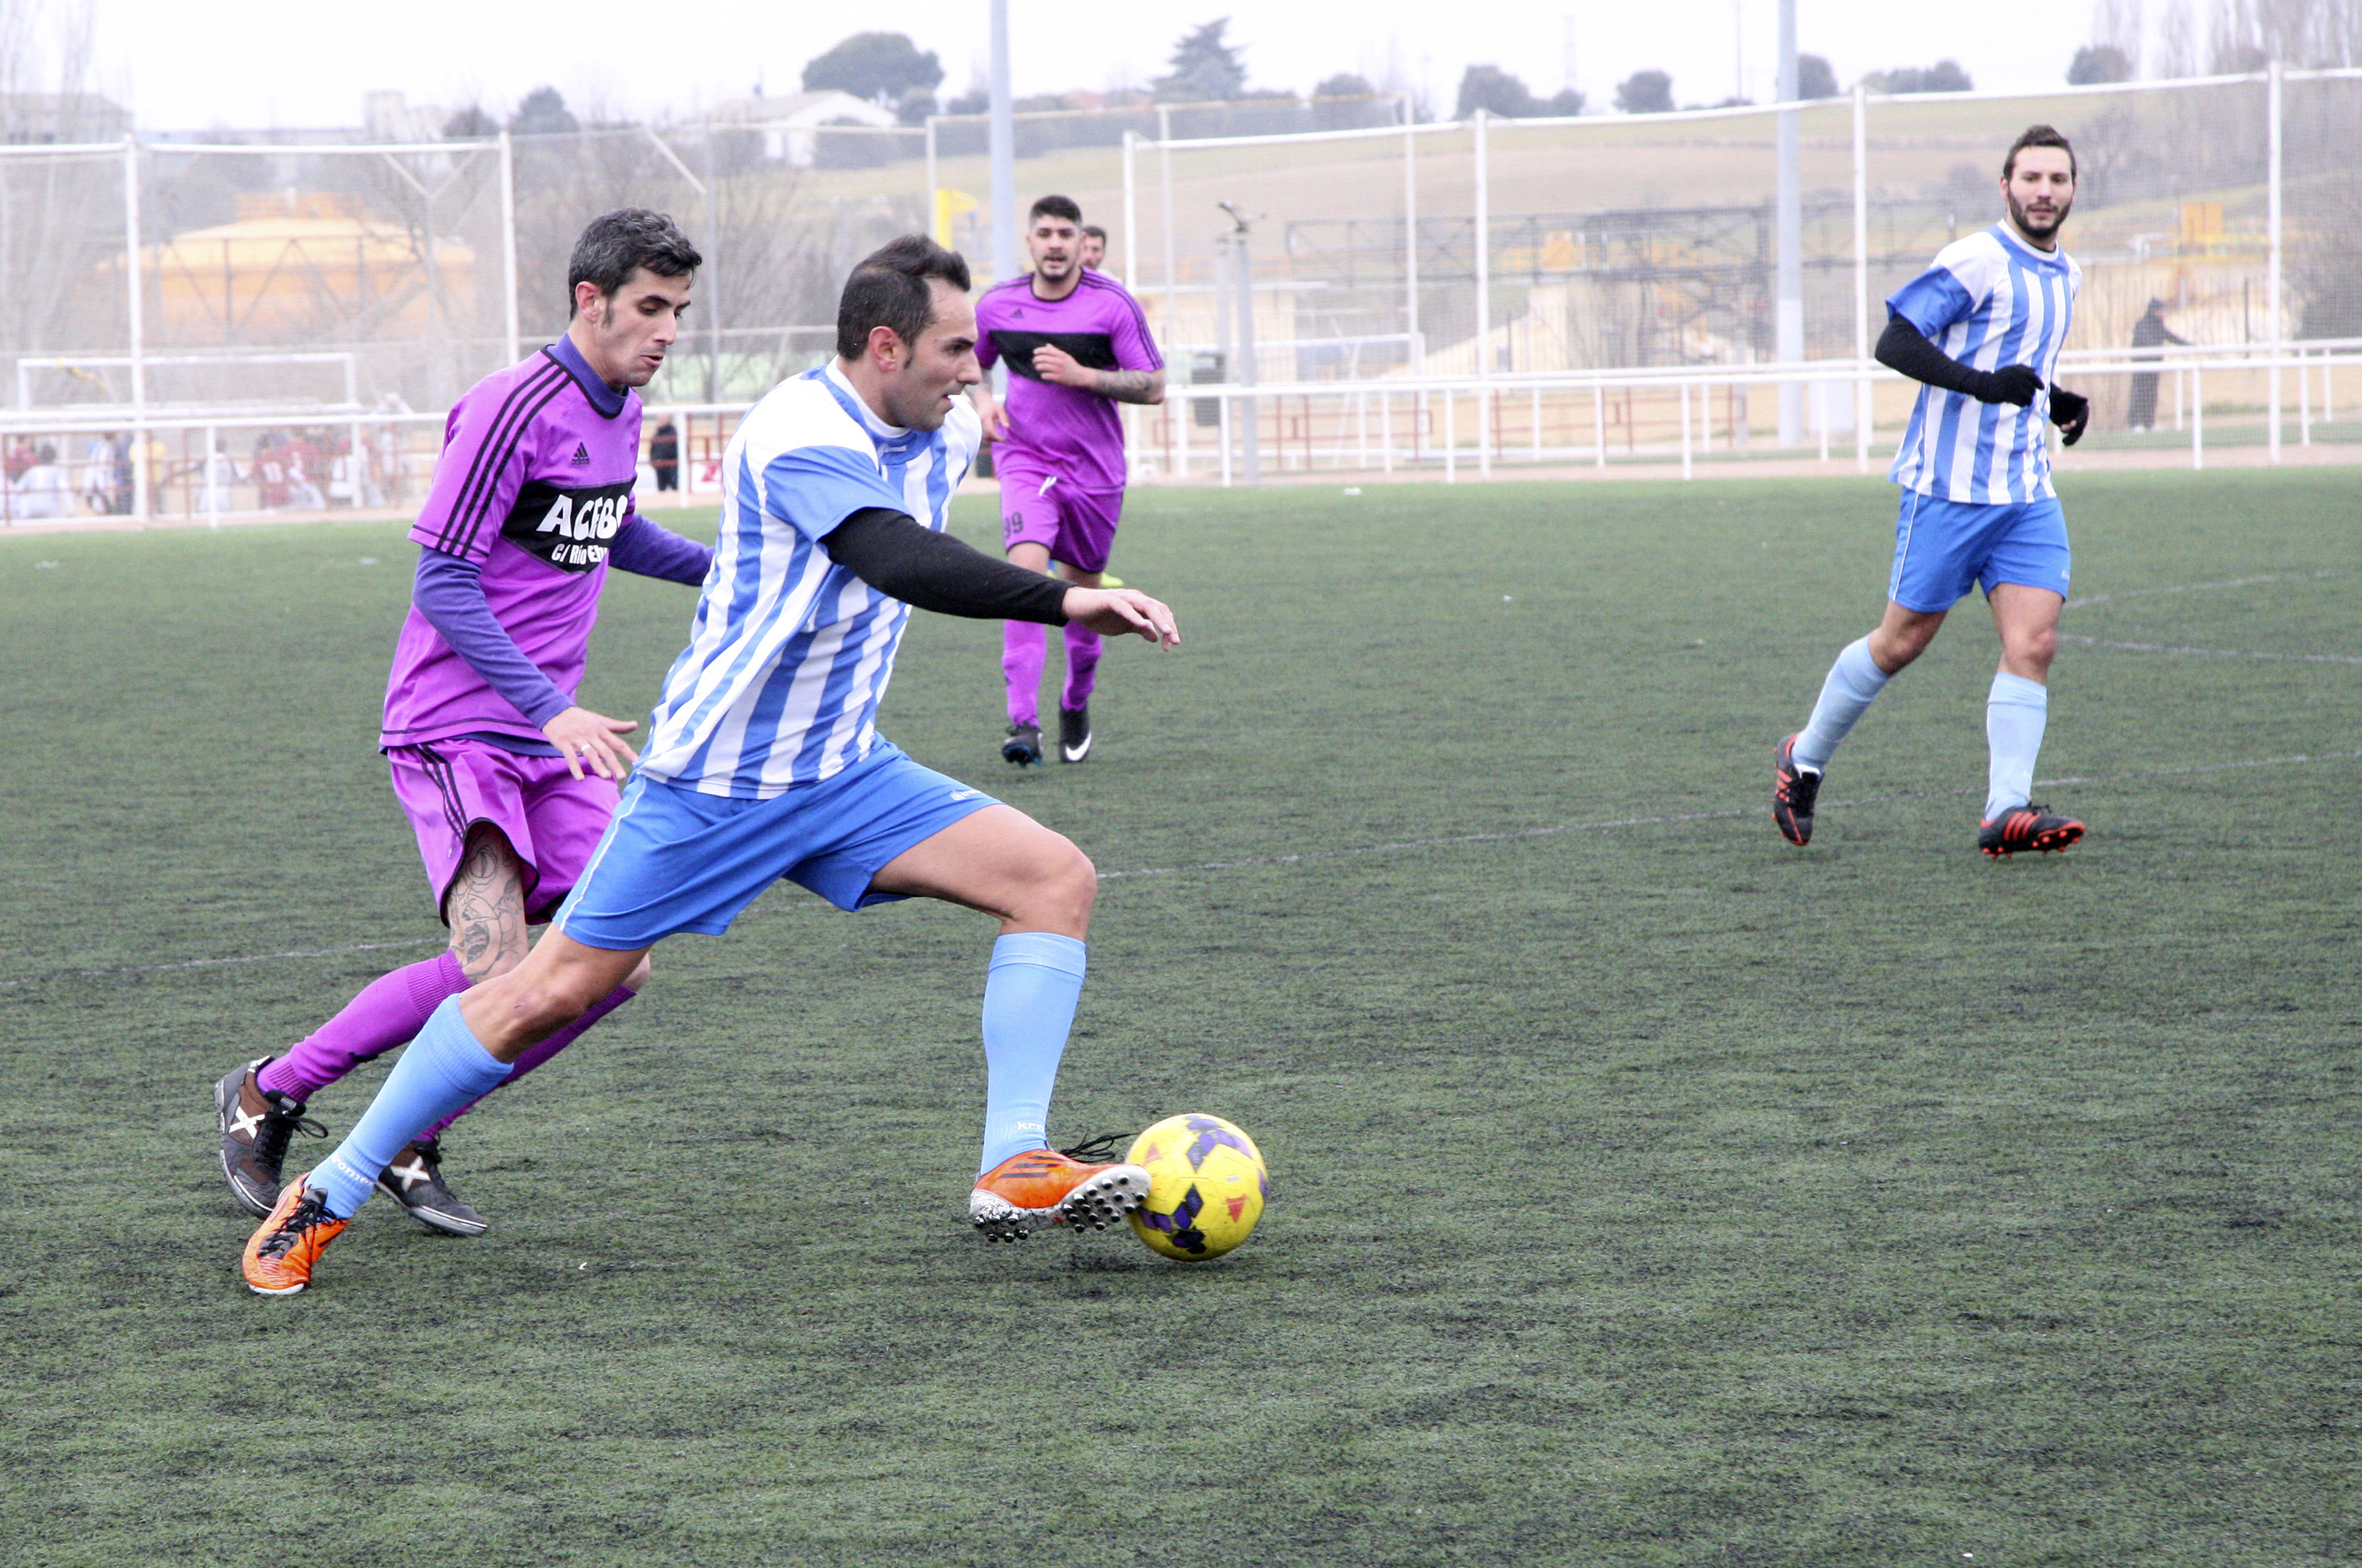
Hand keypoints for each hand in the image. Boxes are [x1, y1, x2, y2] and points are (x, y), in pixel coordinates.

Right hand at [541, 705, 639, 781]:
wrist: (554, 709)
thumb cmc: (579, 717)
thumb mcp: (599, 719)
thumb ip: (617, 725)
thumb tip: (635, 725)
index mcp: (601, 729)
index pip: (617, 742)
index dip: (628, 752)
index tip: (638, 762)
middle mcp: (591, 734)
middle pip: (605, 750)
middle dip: (614, 763)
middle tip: (623, 776)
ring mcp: (577, 739)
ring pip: (590, 753)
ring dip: (598, 766)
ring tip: (606, 777)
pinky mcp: (563, 743)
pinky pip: (570, 756)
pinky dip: (575, 767)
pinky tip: (580, 779)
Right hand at [970, 386, 1008, 442]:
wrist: (982, 403)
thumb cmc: (992, 406)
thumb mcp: (1000, 409)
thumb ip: (1003, 418)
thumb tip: (1007, 427)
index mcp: (985, 418)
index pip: (990, 430)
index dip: (997, 437)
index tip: (1005, 439)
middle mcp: (979, 423)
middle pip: (987, 436)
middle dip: (995, 439)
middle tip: (1003, 438)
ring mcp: (977, 426)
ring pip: (984, 438)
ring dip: (992, 440)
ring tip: (999, 438)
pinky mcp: (977, 429)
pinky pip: (982, 437)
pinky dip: (988, 439)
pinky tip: (994, 437)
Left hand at [1029, 343, 1093, 388]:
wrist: (1080, 376)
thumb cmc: (1072, 365)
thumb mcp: (1065, 356)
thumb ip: (1056, 351)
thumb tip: (1047, 345)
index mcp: (1061, 355)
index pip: (1047, 350)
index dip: (1039, 350)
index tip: (1035, 352)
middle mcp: (1059, 361)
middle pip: (1043, 358)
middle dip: (1036, 359)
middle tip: (1034, 361)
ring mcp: (1058, 370)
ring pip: (1042, 367)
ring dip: (1038, 367)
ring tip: (1038, 368)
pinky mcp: (1058, 378)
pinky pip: (1045, 375)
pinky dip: (1043, 375)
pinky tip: (1044, 375)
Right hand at [1061, 585, 1179, 648]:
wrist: (1076, 607)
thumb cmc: (1100, 616)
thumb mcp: (1123, 626)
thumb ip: (1140, 629)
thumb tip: (1156, 638)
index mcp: (1140, 604)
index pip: (1161, 614)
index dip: (1169, 628)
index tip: (1171, 646)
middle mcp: (1135, 598)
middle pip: (1159, 609)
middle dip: (1169, 625)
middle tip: (1175, 642)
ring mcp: (1123, 597)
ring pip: (1147, 606)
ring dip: (1158, 619)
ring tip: (1167, 632)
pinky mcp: (1110, 599)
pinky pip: (1125, 607)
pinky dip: (1135, 616)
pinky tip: (1142, 625)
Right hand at [1979, 364, 2042, 405]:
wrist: (1984, 384)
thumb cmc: (1997, 377)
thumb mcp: (2009, 369)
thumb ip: (2023, 368)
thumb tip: (2035, 370)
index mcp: (2018, 371)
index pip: (2034, 378)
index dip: (2039, 383)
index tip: (2042, 388)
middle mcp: (2017, 378)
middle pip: (2031, 388)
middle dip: (2031, 394)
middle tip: (2029, 397)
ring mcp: (2013, 387)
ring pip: (2027, 396)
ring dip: (2028, 400)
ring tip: (2026, 402)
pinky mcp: (2008, 396)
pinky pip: (2021, 402)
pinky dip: (2022, 404)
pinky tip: (2021, 405)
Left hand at [2048, 386, 2089, 445]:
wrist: (2052, 403)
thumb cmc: (2060, 397)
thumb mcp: (2067, 397)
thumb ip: (2076, 399)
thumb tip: (2086, 399)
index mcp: (2084, 409)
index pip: (2083, 416)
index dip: (2079, 420)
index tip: (2073, 423)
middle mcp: (2082, 418)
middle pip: (2080, 426)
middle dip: (2072, 429)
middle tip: (2061, 428)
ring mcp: (2077, 425)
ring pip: (2077, 434)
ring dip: (2072, 438)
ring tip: (2064, 441)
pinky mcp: (2070, 429)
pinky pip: (2072, 437)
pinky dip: (2069, 441)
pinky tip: (2065, 443)